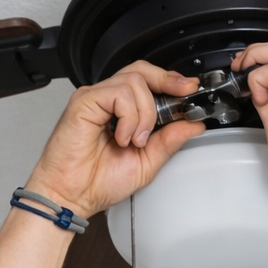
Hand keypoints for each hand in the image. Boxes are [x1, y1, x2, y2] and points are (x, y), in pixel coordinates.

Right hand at [23, 62, 205, 217]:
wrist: (72, 197)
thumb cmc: (98, 182)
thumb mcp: (147, 162)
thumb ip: (169, 140)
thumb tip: (194, 124)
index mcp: (123, 112)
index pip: (149, 82)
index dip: (172, 81)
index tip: (191, 90)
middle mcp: (108, 100)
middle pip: (142, 70)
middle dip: (168, 80)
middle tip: (184, 94)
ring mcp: (95, 98)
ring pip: (134, 82)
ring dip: (145, 114)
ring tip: (135, 141)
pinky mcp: (84, 101)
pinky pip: (118, 93)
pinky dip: (128, 117)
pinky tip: (122, 138)